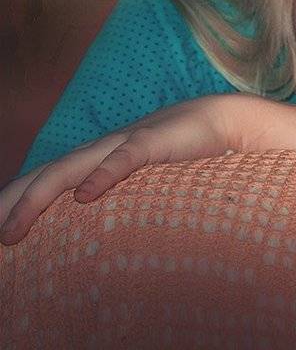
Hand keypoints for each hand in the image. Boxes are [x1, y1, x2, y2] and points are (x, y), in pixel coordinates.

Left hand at [0, 95, 243, 244]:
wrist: (221, 119)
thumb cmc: (180, 155)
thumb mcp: (143, 182)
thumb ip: (119, 200)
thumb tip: (99, 230)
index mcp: (94, 160)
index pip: (41, 181)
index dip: (13, 203)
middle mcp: (98, 151)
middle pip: (41, 177)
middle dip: (9, 205)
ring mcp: (121, 144)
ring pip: (66, 169)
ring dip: (34, 199)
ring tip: (11, 229)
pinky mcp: (151, 142)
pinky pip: (121, 159)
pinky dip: (100, 176)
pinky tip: (84, 196)